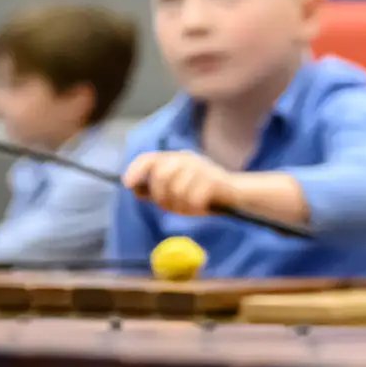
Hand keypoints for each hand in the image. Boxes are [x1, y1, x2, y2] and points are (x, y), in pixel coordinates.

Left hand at [124, 151, 238, 216]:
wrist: (238, 195)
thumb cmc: (204, 194)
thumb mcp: (178, 190)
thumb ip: (159, 189)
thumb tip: (136, 190)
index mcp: (177, 159)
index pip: (149, 159)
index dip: (136, 170)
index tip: (127, 184)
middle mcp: (187, 159)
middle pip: (160, 176)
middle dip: (161, 196)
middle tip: (173, 207)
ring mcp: (201, 168)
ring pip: (176, 190)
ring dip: (181, 205)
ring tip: (191, 207)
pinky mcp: (213, 180)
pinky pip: (192, 198)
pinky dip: (194, 207)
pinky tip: (202, 207)